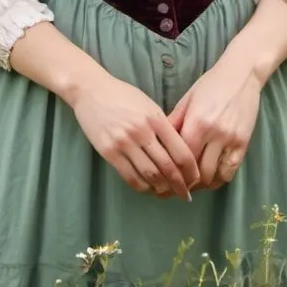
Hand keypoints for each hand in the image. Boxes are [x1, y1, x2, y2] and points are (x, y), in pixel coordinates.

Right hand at [70, 74, 199, 199]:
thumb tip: (179, 152)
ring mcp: (124, 142)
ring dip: (161, 189)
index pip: (180, 151)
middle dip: (180, 185)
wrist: (91, 91)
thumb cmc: (123, 96)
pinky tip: (148, 189)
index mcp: (155, 118)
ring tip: (167, 193)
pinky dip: (142, 187)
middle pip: (167, 167)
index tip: (195, 179)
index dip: (191, 170)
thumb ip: (163, 126)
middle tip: (185, 195)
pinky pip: (130, 177)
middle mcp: (142, 131)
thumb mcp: (148, 105)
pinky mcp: (109, 152)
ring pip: (150, 175)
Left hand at [167, 64, 261, 190]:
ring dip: (202, 184)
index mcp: (196, 122)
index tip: (166, 179)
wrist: (241, 75)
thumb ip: (173, 122)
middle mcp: (214, 134)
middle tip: (178, 187)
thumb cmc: (210, 84)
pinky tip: (211, 177)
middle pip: (198, 173)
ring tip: (193, 184)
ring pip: (214, 176)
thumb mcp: (187, 100)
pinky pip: (230, 171)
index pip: (181, 159)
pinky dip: (219, 178)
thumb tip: (156, 142)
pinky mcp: (243, 144)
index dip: (173, 172)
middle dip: (186, 183)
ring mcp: (231, 140)